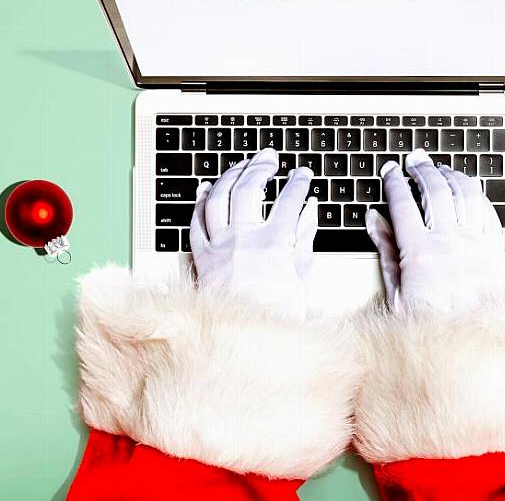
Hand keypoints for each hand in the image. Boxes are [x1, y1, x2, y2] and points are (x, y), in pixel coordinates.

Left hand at [190, 148, 318, 317]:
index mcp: (274, 244)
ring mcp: (218, 246)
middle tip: (269, 158)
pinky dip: (201, 202)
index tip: (302, 175)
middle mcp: (242, 239)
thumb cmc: (274, 318)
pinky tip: (207, 190)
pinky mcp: (200, 258)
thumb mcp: (301, 280)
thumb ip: (304, 240)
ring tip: (241, 166)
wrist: (240, 345)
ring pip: (219, 198)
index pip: (289, 200)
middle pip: (249, 189)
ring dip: (231, 176)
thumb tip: (309, 212)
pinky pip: (196, 221)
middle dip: (261, 167)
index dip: (298, 183)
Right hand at [365, 149, 504, 314]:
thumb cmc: (431, 325)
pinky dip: (478, 196)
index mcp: (419, 253)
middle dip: (423, 170)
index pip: (403, 204)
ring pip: (465, 195)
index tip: (390, 171)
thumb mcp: (396, 293)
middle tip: (415, 160)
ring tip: (441, 169)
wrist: (473, 345)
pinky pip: (488, 212)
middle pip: (435, 191)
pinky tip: (470, 191)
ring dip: (452, 176)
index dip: (394, 182)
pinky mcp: (495, 252)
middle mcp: (449, 243)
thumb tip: (374, 221)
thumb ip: (386, 252)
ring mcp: (475, 245)